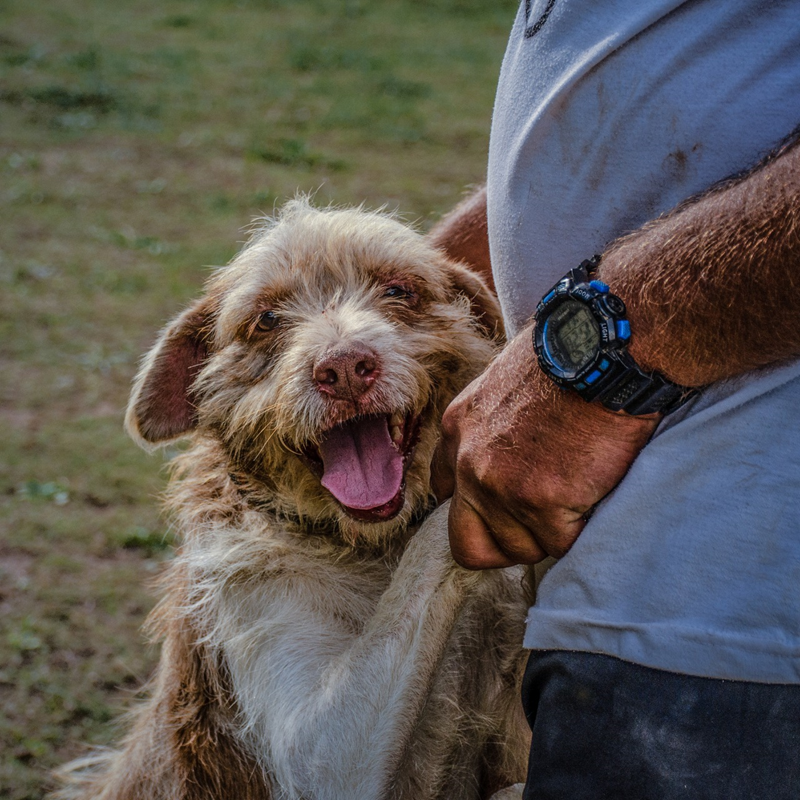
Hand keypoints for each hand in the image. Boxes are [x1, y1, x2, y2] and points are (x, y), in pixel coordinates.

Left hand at [432, 327, 658, 568]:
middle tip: (539, 528)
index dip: (476, 507)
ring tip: (577, 497)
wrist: (600, 350)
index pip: (444, 491)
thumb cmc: (565, 353)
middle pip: (468, 544)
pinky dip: (582, 529)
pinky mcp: (542, 504)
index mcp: (459, 429)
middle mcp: (469, 464)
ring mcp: (501, 487)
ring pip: (522, 549)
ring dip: (551, 535)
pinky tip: (595, 494)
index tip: (502, 505)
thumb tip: (512, 446)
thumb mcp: (506, 379)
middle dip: (503, 546)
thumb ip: (495, 421)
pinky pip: (561, 544)